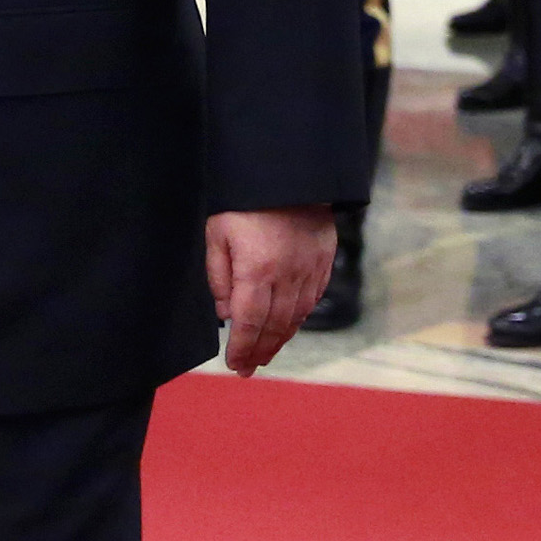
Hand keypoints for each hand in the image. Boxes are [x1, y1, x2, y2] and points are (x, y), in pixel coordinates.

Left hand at [207, 205, 336, 373]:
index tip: (234, 365)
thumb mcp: (217, 233)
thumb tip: (226, 312)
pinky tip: (289, 327)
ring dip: (279, 341)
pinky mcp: (323, 261)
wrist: (288, 171)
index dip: (241, 349)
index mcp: (256, 271)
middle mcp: (286, 276)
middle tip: (248, 369)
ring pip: (295, 318)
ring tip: (265, 355)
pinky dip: (299, 319)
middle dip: (259, 352)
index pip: (248, 324)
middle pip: (273, 327)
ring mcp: (308, 269)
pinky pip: (312, 300)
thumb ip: (219, 276)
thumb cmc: (245, 201)